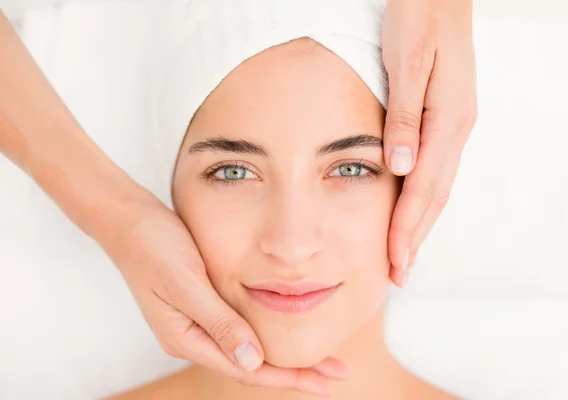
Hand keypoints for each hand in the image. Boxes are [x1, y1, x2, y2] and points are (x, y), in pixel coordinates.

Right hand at [95, 193, 346, 396]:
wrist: (130, 221)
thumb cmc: (154, 247)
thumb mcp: (187, 283)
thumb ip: (219, 322)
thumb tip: (253, 360)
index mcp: (186, 338)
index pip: (245, 368)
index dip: (287, 377)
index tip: (323, 382)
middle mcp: (193, 336)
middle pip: (251, 364)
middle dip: (295, 373)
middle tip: (336, 375)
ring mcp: (198, 321)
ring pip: (248, 348)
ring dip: (284, 356)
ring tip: (322, 361)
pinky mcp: (203, 303)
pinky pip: (241, 328)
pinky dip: (268, 333)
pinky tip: (287, 330)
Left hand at [381, 0, 477, 284]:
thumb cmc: (418, 17)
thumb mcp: (407, 62)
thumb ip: (404, 115)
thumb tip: (398, 166)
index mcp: (448, 119)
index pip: (424, 188)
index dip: (407, 228)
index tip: (393, 262)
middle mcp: (455, 127)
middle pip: (434, 195)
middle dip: (415, 237)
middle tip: (398, 274)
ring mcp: (452, 123)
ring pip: (436, 186)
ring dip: (420, 223)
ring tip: (403, 254)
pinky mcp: (444, 118)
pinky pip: (434, 168)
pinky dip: (422, 197)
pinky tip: (411, 209)